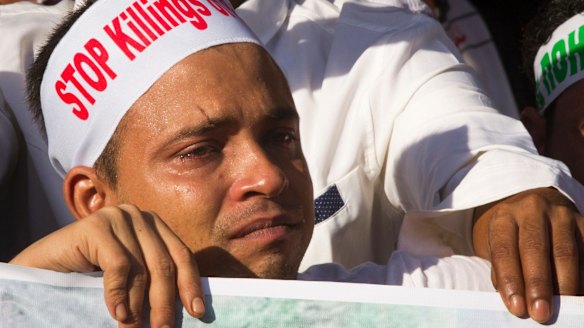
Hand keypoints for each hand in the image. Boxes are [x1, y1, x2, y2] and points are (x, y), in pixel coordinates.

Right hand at [10, 204, 204, 327]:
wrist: (42, 267)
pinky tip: (117, 314)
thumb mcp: (130, 276)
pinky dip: (118, 294)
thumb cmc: (88, 276)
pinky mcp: (96, 225)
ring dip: (138, 306)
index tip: (197, 312)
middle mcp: (139, 216)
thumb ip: (152, 281)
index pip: (181, 255)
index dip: (190, 284)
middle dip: (165, 302)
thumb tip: (189, 309)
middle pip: (163, 263)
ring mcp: (118, 217)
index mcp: (154, 225)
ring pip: (141, 268)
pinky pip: (118, 266)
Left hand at [473, 188, 582, 322]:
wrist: (534, 209)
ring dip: (565, 284)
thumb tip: (518, 301)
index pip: (504, 250)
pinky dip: (582, 274)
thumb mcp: (498, 247)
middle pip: (534, 248)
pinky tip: (579, 293)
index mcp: (503, 217)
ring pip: (565, 251)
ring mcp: (559, 214)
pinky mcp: (582, 221)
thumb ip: (504, 271)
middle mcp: (531, 210)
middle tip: (540, 312)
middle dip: (538, 284)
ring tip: (563, 307)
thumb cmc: (513, 237)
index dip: (510, 280)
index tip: (517, 307)